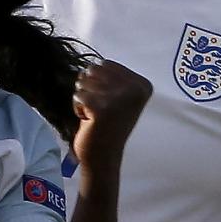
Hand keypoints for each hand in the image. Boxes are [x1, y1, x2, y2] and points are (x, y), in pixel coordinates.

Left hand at [69, 59, 150, 195]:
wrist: (103, 157)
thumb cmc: (107, 126)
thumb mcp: (117, 96)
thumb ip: (110, 77)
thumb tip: (90, 64)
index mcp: (143, 85)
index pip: (106, 64)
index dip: (99, 82)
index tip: (109, 103)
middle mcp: (135, 90)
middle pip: (94, 69)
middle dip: (90, 88)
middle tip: (100, 110)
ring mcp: (119, 99)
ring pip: (83, 81)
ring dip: (83, 99)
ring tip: (95, 116)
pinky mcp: (102, 108)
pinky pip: (77, 95)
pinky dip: (78, 108)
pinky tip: (90, 121)